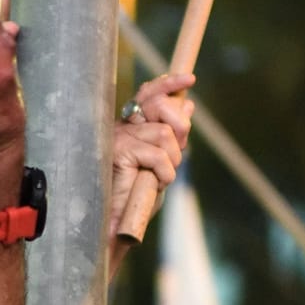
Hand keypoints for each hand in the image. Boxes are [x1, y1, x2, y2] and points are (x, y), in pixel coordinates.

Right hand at [108, 73, 191, 233]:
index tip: (189, 79)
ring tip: (160, 178)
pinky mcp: (120, 152)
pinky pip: (157, 154)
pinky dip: (165, 173)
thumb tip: (187, 104)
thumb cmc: (135, 199)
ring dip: (172, 160)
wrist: (115, 224)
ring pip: (164, 134)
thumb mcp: (161, 163)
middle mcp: (123, 128)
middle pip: (163, 108)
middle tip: (175, 157)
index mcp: (131, 127)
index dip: (169, 84)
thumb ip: (172, 136)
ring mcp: (119, 138)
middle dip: (180, 130)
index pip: (149, 94)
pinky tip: (155, 184)